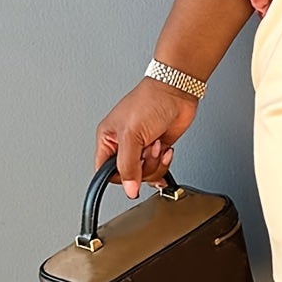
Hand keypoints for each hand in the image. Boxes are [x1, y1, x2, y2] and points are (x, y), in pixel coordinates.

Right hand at [94, 76, 200, 198]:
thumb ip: (128, 165)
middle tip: (148, 151)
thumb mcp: (132, 135)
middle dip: (143, 167)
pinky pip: (158, 169)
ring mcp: (141, 148)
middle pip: (128, 176)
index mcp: (108, 139)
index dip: (119, 178)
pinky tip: (165, 150)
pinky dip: (164, 164)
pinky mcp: (157, 150)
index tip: (132, 179)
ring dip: (155, 163)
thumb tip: (128, 189)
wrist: (176, 93)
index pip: (105, 172)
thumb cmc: (150, 101)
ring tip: (157, 145)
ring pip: (145, 175)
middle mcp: (122, 145)